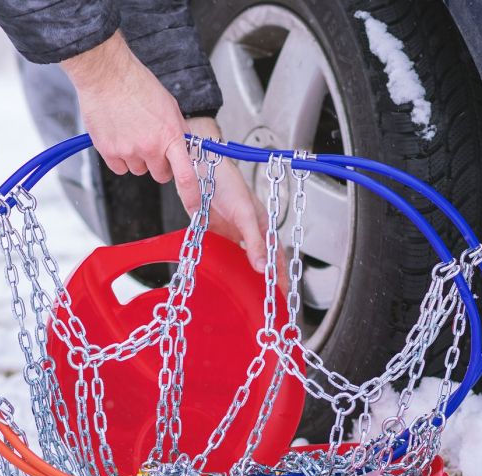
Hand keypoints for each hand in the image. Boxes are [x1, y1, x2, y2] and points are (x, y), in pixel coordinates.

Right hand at [61, 32, 199, 214]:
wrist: (107, 74)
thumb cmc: (137, 85)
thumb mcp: (169, 106)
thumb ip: (178, 132)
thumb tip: (185, 149)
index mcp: (170, 135)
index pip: (186, 176)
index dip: (192, 197)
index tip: (196, 208)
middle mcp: (150, 147)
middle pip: (160, 175)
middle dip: (160, 164)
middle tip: (152, 144)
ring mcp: (129, 151)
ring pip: (139, 171)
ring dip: (138, 159)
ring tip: (132, 133)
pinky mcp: (109, 152)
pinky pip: (120, 168)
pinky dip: (120, 158)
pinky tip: (119, 137)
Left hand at [186, 117, 287, 290]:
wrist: (199, 167)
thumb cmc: (226, 181)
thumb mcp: (245, 214)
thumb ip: (254, 241)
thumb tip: (262, 266)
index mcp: (261, 225)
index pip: (275, 256)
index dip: (279, 275)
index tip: (282, 294)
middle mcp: (246, 231)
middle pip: (259, 261)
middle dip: (265, 281)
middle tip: (267, 302)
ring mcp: (229, 233)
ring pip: (239, 260)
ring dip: (244, 276)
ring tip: (248, 295)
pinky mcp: (212, 232)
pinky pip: (219, 254)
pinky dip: (222, 266)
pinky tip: (223, 276)